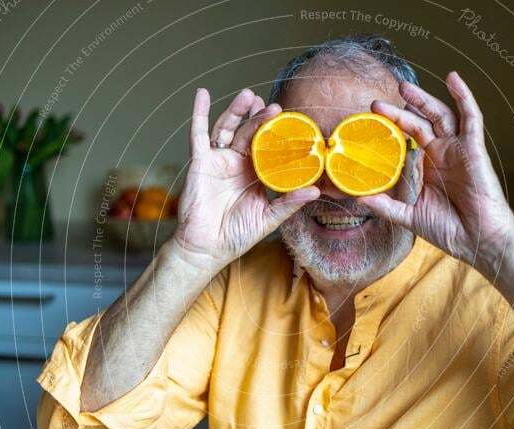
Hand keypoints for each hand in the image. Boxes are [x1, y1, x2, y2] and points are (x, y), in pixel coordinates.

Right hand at [172, 88, 319, 268]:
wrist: (206, 248)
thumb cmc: (236, 236)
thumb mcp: (268, 219)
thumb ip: (289, 203)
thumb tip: (315, 192)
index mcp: (255, 174)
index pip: (268, 148)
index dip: (277, 134)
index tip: (291, 121)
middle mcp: (237, 164)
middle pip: (249, 133)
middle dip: (260, 118)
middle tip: (274, 106)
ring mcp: (218, 160)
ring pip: (228, 128)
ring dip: (237, 110)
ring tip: (249, 95)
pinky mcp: (200, 162)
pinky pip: (198, 134)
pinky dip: (199, 113)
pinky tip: (203, 95)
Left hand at [361, 72, 513, 273]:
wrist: (477, 241)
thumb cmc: (449, 230)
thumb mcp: (410, 216)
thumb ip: (386, 206)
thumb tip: (358, 198)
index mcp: (428, 165)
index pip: (407, 138)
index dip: (391, 126)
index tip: (370, 119)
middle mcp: (443, 153)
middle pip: (420, 122)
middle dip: (400, 109)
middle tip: (377, 102)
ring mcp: (459, 149)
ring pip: (441, 115)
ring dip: (424, 99)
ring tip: (404, 87)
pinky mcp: (475, 149)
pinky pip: (471, 118)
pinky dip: (464, 96)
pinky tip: (453, 79)